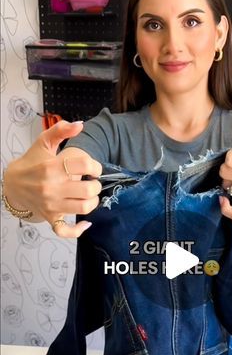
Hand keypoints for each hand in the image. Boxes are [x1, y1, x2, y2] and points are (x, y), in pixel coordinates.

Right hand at [3, 120, 102, 237]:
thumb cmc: (31, 162)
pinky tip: (86, 223)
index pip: (85, 164)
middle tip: (91, 182)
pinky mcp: (50, 217)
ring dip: (93, 202)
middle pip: (88, 189)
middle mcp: (52, 187)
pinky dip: (78, 230)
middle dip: (96, 185)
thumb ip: (61, 130)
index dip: (96, 165)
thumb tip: (80, 124)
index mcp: (52, 167)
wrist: (12, 183)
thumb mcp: (43, 143)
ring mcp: (51, 204)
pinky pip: (66, 230)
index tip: (93, 168)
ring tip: (90, 196)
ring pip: (84, 208)